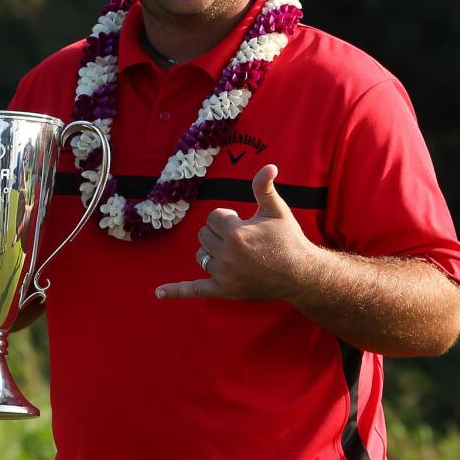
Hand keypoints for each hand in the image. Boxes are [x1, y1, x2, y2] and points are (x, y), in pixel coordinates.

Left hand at [155, 164, 320, 301]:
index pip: (213, 218)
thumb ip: (264, 188)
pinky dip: (176, 291)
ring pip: (201, 256)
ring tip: (234, 254)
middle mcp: (227, 255)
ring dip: (211, 252)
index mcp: (236, 233)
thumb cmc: (289, 239)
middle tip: (243, 239)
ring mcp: (224, 275)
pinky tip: (158, 293)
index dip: (229, 218)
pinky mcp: (225, 290)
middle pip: (204, 235)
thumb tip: (268, 166)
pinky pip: (195, 289)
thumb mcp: (277, 210)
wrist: (301, 274)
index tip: (246, 224)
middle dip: (219, 233)